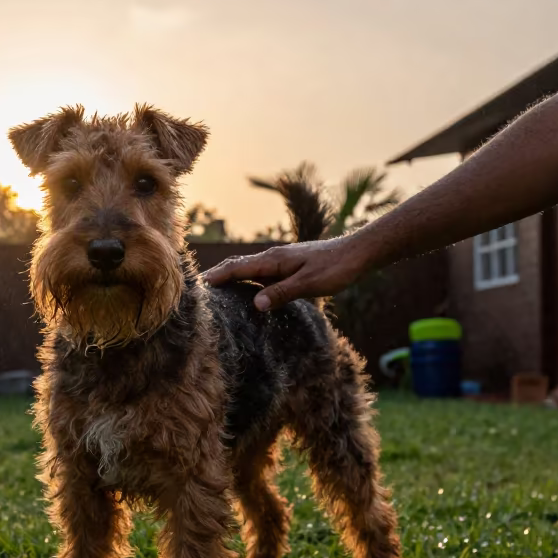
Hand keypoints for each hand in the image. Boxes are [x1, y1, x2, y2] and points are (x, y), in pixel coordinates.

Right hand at [201, 236, 367, 310]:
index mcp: (274, 260)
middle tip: (199, 287)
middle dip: (218, 273)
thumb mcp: (309, 284)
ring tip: (216, 287)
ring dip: (231, 274)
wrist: (357, 253)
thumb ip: (281, 293)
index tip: (199, 286)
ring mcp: (281, 260)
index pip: (238, 268)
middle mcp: (274, 257)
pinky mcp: (289, 265)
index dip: (218, 277)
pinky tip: (248, 288)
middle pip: (238, 264)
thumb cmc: (336, 269)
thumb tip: (255, 304)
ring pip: (249, 267)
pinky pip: (260, 271)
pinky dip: (247, 278)